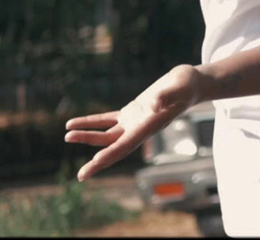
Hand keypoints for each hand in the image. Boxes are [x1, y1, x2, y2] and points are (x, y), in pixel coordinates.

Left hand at [64, 65, 203, 180]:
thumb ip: (166, 96)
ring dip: (87, 136)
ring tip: (67, 135)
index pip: (126, 145)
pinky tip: (75, 122)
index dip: (110, 155)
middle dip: (97, 162)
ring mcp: (134, 121)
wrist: (192, 83)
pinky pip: (107, 120)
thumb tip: (153, 104)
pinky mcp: (132, 112)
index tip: (94, 164)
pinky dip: (91, 122)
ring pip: (106, 134)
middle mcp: (139, 129)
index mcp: (149, 126)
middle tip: (80, 175)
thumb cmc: (187, 85)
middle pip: (114, 148)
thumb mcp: (179, 87)